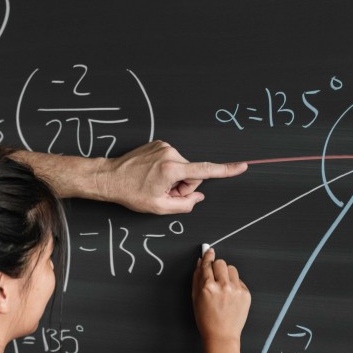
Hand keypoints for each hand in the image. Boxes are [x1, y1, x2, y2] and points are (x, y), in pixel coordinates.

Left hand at [98, 141, 246, 213]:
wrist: (109, 177)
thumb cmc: (130, 192)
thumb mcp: (159, 207)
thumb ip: (184, 204)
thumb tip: (197, 196)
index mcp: (171, 169)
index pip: (206, 170)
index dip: (226, 170)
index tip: (243, 166)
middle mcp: (170, 153)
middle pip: (192, 174)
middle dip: (183, 186)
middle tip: (164, 193)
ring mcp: (163, 146)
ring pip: (183, 168)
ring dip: (174, 179)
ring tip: (155, 184)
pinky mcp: (158, 144)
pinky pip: (172, 160)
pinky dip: (167, 170)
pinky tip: (152, 176)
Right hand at [192, 248, 250, 344]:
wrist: (221, 334)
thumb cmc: (206, 318)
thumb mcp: (195, 297)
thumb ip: (197, 277)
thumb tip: (200, 262)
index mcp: (207, 287)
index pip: (208, 264)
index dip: (208, 256)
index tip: (209, 251)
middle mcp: (223, 286)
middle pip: (221, 263)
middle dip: (217, 266)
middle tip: (215, 275)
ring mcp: (236, 290)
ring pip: (232, 269)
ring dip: (226, 274)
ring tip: (223, 286)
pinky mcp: (246, 294)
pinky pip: (239, 280)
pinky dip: (234, 284)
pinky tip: (229, 295)